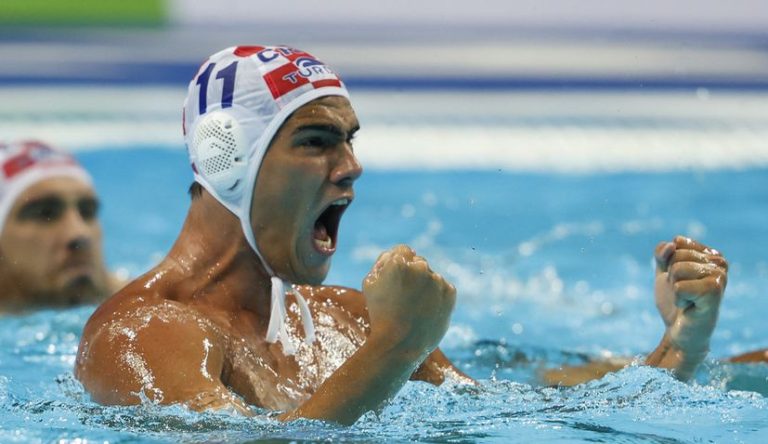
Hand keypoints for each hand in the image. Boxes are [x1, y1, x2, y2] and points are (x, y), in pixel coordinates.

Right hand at [362, 245, 455, 358]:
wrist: (400, 345)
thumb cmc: (380, 315)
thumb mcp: (370, 285)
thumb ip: (382, 263)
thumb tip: (395, 255)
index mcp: (398, 263)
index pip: (402, 250)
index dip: (397, 265)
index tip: (396, 280)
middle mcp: (420, 267)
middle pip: (418, 263)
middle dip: (412, 275)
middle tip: (404, 298)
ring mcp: (437, 280)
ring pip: (431, 277)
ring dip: (425, 286)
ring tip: (414, 309)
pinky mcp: (450, 293)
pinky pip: (443, 288)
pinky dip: (437, 297)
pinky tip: (426, 311)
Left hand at [654, 236, 727, 356]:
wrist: (679, 331)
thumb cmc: (674, 301)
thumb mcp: (662, 271)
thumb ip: (662, 253)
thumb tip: (672, 244)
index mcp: (711, 254)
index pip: (676, 243)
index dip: (668, 263)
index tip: (680, 280)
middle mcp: (720, 262)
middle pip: (676, 255)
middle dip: (671, 277)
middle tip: (684, 293)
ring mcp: (720, 276)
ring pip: (677, 269)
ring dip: (675, 288)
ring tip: (688, 299)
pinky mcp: (715, 291)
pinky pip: (679, 286)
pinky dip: (678, 299)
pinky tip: (690, 307)